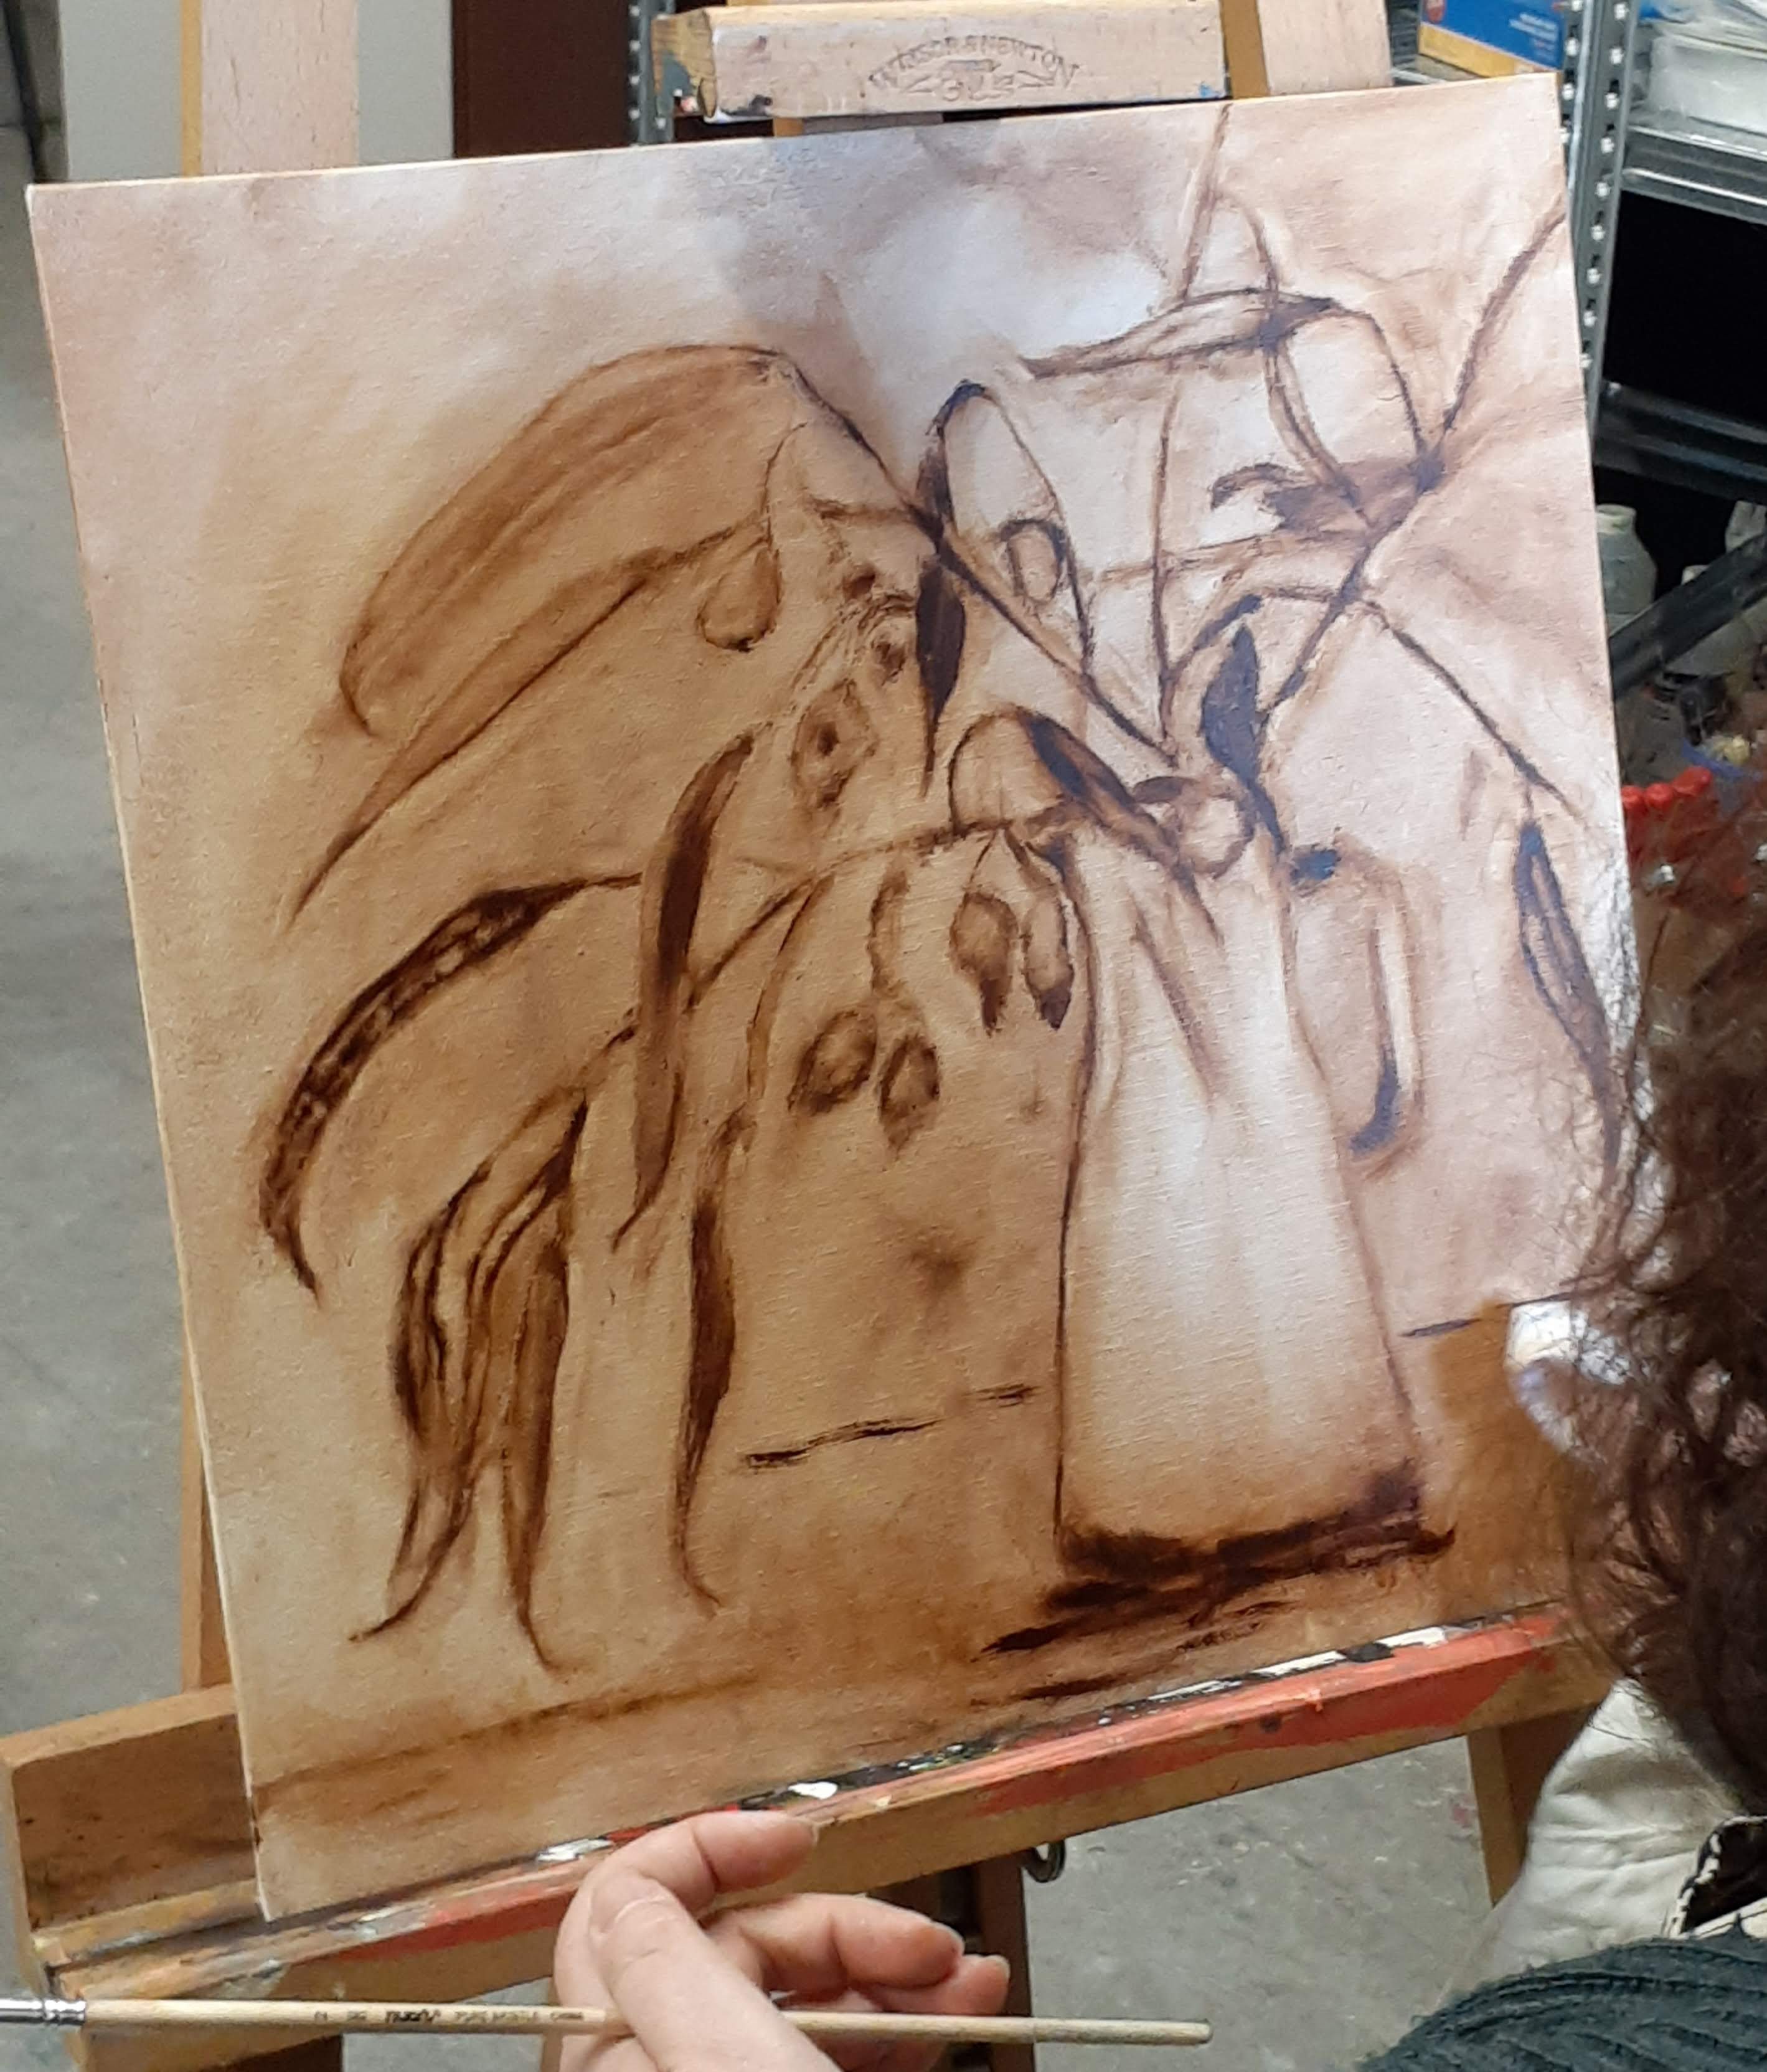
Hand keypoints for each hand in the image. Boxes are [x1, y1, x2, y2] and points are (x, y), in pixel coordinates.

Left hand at [554, 1810, 1009, 2071]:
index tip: (796, 1837)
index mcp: (613, 2045)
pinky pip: (828, 2046)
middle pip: (739, 1942)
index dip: (712, 1847)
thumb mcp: (720, 2056)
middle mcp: (658, 2063)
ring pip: (797, 1996)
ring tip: (970, 1979)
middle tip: (929, 1944)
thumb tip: (626, 1881)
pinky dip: (898, 2019)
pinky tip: (959, 2013)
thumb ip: (664, 1960)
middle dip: (847, 1927)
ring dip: (894, 1970)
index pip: (626, 1901)